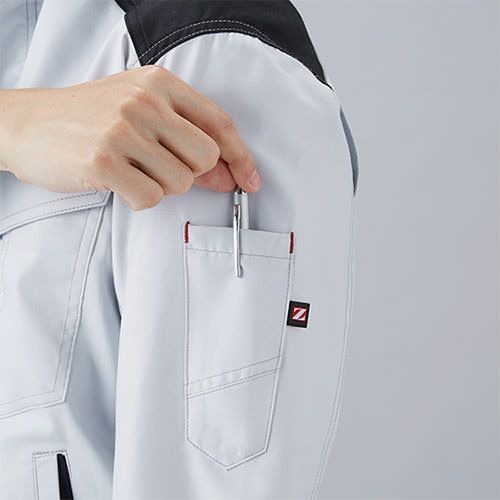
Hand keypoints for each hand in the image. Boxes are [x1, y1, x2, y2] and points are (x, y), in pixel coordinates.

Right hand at [0, 65, 260, 209]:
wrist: (26, 123)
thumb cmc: (88, 119)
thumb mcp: (140, 114)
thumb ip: (186, 141)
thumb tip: (227, 176)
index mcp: (159, 83)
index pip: (219, 123)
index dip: (241, 156)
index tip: (249, 180)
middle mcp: (145, 101)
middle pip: (206, 158)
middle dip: (190, 174)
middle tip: (158, 167)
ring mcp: (123, 129)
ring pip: (180, 182)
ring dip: (160, 187)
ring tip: (131, 171)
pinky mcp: (104, 160)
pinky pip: (151, 198)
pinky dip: (139, 199)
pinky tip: (119, 184)